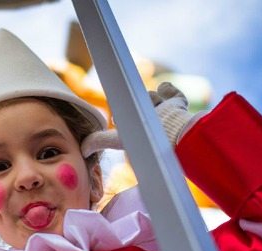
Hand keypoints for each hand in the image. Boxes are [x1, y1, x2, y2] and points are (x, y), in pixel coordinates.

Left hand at [81, 82, 200, 155]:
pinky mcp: (179, 106)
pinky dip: (170, 91)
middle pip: (140, 103)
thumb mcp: (116, 140)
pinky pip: (173, 93)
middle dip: (139, 102)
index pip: (126, 118)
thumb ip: (99, 141)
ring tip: (157, 106)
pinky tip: (165, 89)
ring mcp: (167, 114)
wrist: (172, 131)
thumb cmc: (143, 138)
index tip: (117, 118)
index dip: (121, 116)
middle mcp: (152, 122)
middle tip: (141, 109)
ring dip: (153, 98)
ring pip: (153, 96)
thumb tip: (82, 150)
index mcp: (138, 130)